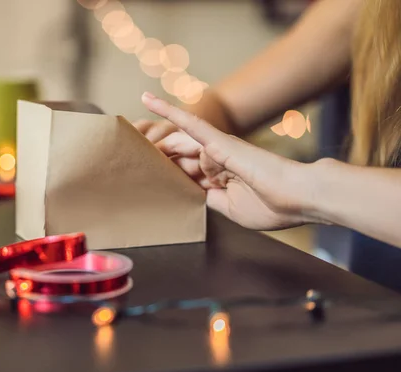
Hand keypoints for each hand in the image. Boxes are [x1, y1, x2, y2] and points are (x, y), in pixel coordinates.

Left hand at [141, 92, 316, 230]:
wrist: (300, 197)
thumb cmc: (274, 206)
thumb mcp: (231, 209)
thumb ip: (210, 200)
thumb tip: (193, 195)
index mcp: (219, 179)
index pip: (185, 175)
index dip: (167, 178)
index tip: (147, 181)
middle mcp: (215, 161)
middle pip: (176, 159)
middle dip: (157, 163)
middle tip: (134, 164)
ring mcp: (216, 149)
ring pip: (177, 145)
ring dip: (158, 146)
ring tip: (134, 137)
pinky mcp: (218, 140)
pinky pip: (189, 122)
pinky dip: (168, 110)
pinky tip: (148, 100)